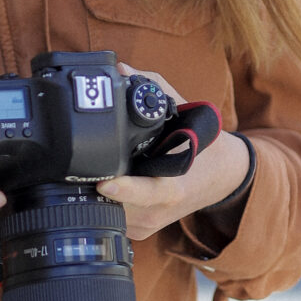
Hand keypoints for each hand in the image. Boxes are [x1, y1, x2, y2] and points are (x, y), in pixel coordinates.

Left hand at [96, 64, 249, 242]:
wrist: (222, 177)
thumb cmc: (202, 145)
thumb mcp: (185, 112)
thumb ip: (155, 88)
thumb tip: (122, 69)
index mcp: (173, 187)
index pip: (145, 193)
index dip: (123, 189)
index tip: (103, 182)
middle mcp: (160, 210)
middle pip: (116, 204)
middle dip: (95, 186)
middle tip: (78, 165)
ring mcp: (149, 225)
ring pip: (110, 213)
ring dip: (96, 195)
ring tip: (90, 171)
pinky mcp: (141, 232)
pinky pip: (113, 218)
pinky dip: (105, 201)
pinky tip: (102, 183)